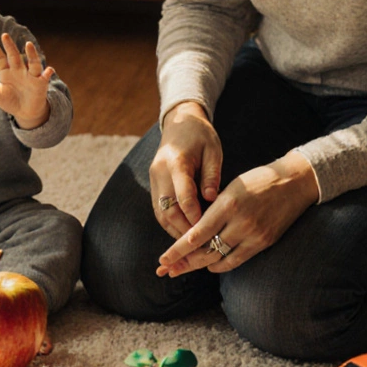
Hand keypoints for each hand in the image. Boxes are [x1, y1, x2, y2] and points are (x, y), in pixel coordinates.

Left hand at [0, 33, 53, 128]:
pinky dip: (47, 73)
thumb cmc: (10, 102)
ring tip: (28, 45)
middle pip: (14, 56)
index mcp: (7, 72)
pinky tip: (49, 70)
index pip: (1, 59)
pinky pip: (45, 76)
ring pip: (31, 62)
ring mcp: (30, 76)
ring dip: (31, 53)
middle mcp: (19, 71)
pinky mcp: (40, 83)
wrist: (25, 113)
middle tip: (4, 35)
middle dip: (10, 46)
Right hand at [149, 101, 222, 238]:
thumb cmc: (201, 136)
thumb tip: (211, 199)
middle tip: (201, 243)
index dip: (194, 215)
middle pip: (167, 209)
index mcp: (176, 162)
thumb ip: (212, 175)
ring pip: (160, 213)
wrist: (179, 122)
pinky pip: (159, 209)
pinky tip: (184, 231)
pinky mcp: (153, 184)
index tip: (207, 229)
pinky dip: (170, 223)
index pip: (183, 195)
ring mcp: (154, 179)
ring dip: (175, 230)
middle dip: (183, 228)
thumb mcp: (213, 151)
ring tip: (192, 243)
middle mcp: (159, 172)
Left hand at [155, 150, 318, 276]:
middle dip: (184, 262)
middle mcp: (240, 222)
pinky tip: (209, 266)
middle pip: (206, 250)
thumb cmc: (257, 181)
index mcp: (227, 204)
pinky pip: (237, 260)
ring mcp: (254, 234)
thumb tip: (191, 231)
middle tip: (166, 270)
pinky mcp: (264, 242)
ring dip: (199, 265)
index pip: (197, 233)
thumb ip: (212, 209)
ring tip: (182, 269)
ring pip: (220, 258)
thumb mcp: (230, 188)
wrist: (294, 183)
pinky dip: (221, 265)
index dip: (178, 249)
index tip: (163, 259)